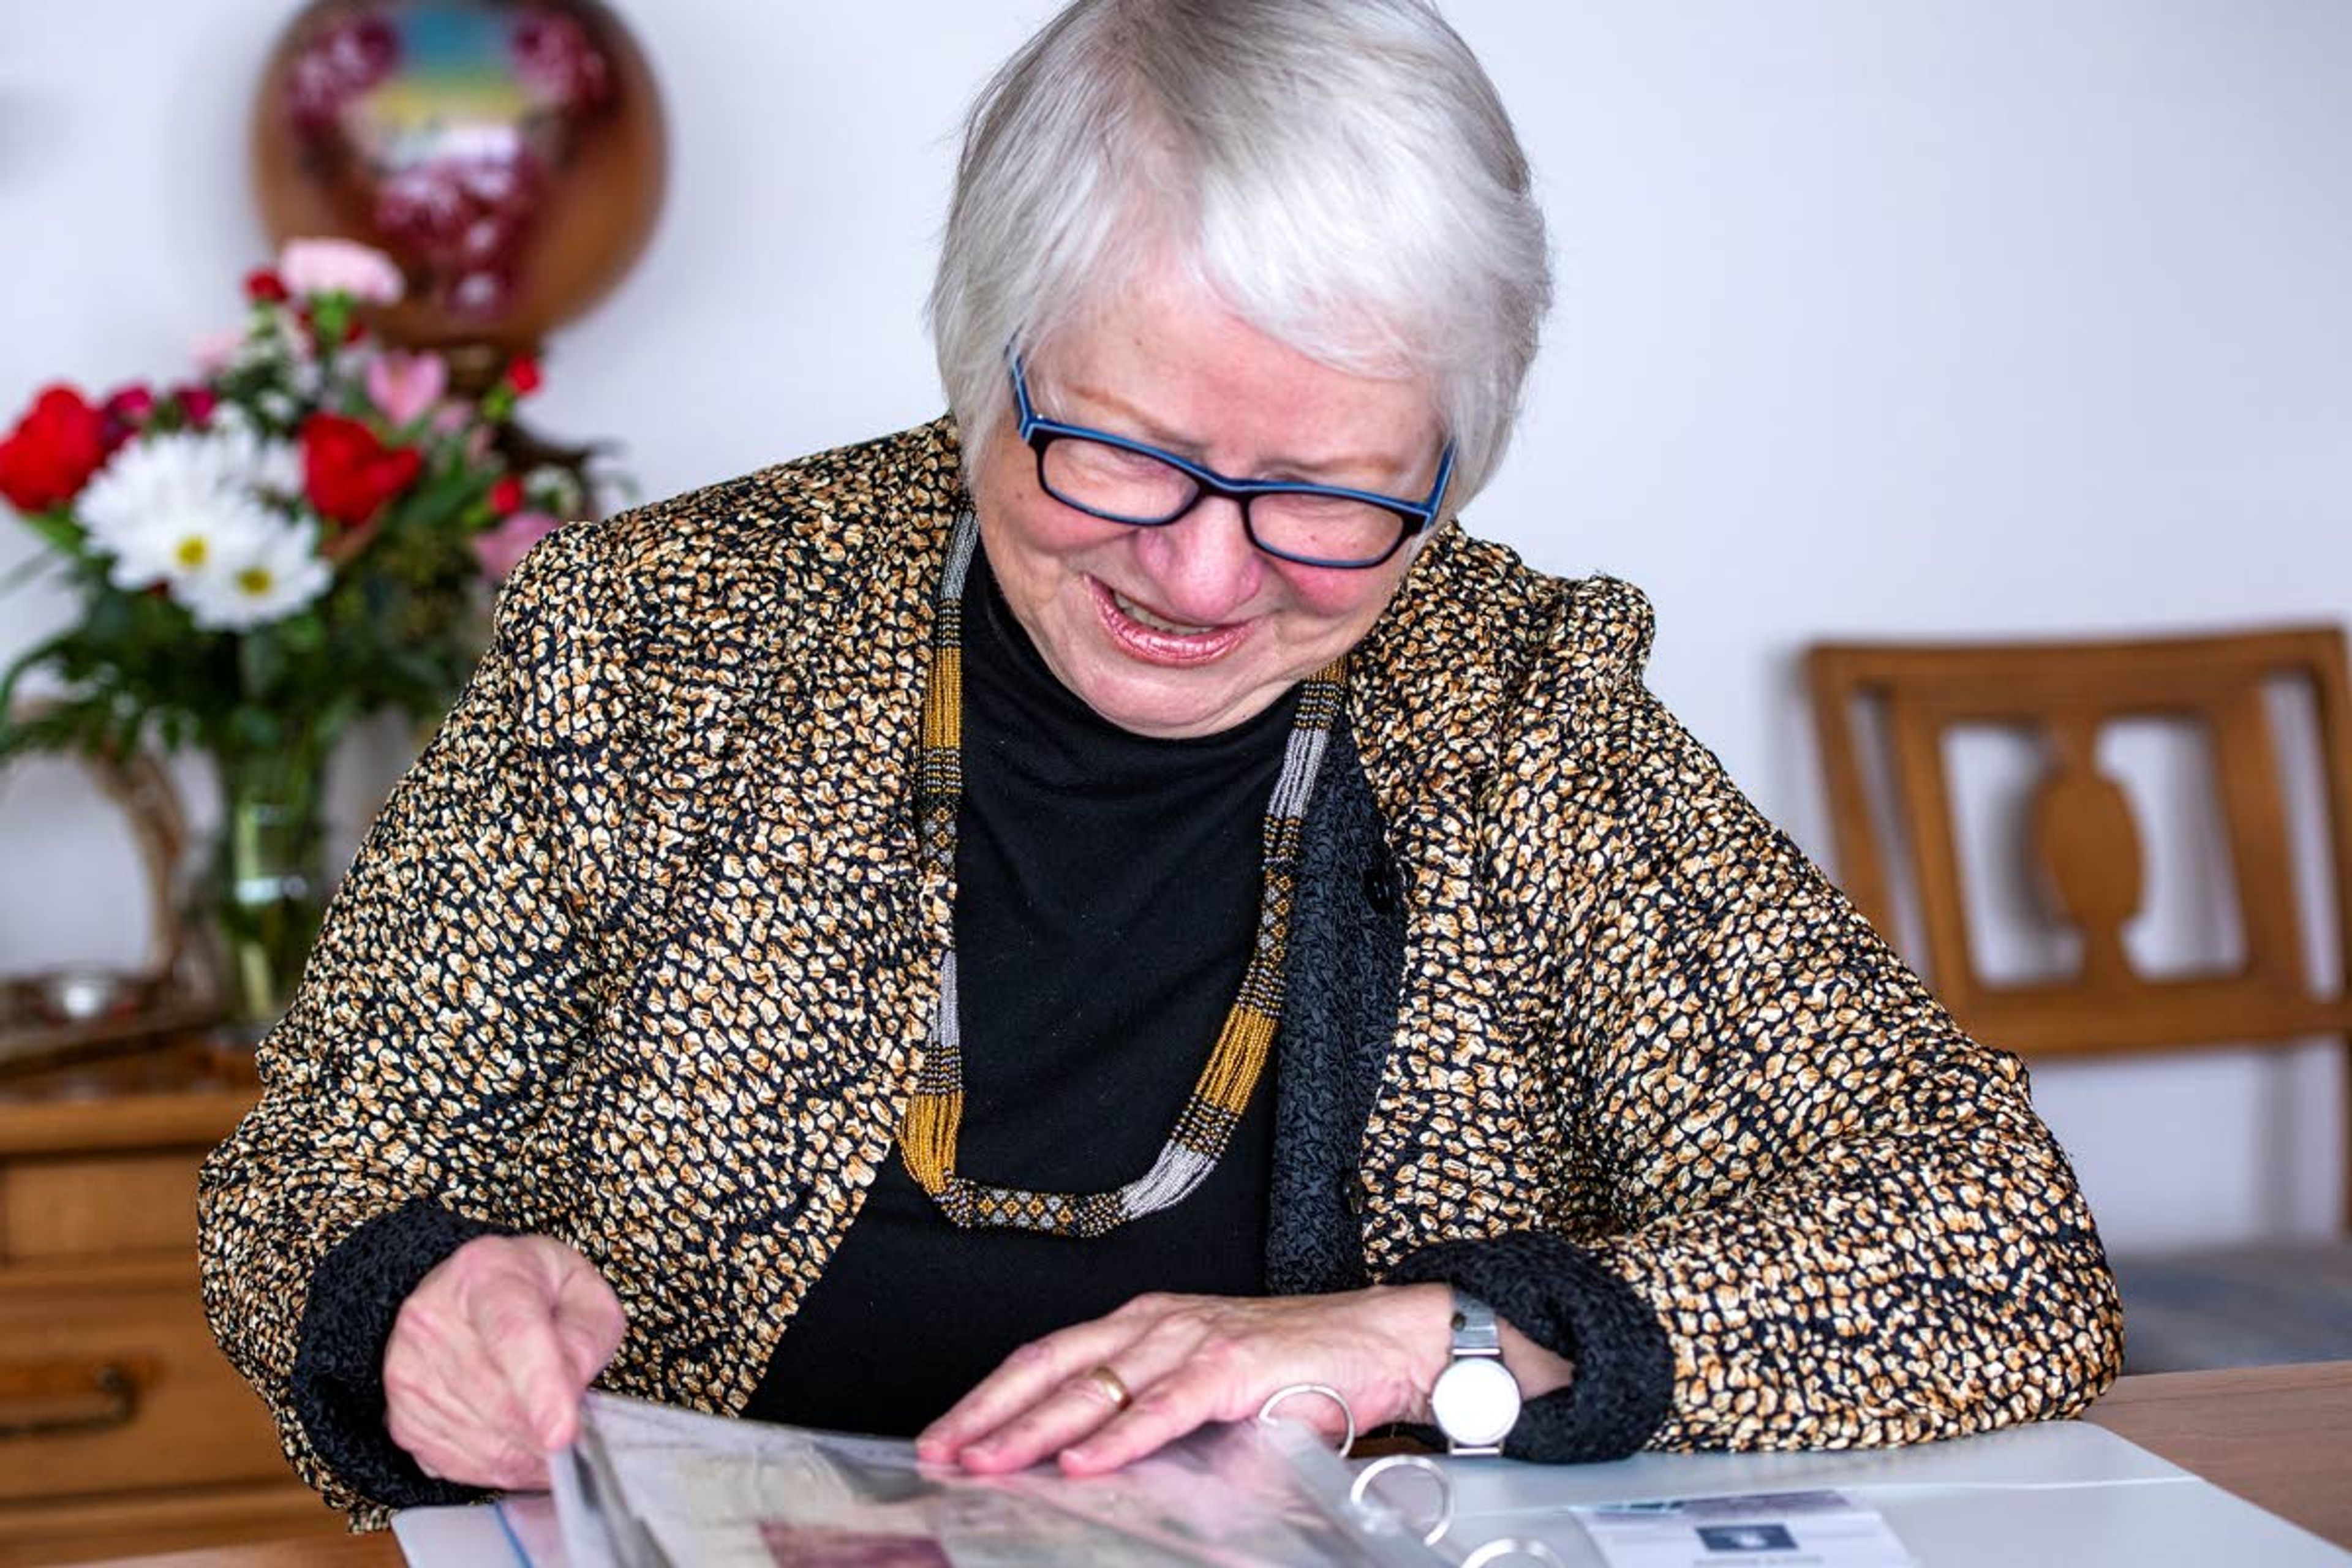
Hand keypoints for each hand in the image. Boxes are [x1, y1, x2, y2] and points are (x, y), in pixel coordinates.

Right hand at [382, 1233, 626, 1490]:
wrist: (473, 1293)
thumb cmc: (536, 1291)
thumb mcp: (583, 1293)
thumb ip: (586, 1337)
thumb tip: (569, 1393)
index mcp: (486, 1273)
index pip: (514, 1335)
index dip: (540, 1388)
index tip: (563, 1434)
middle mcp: (432, 1316)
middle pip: (496, 1399)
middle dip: (545, 1434)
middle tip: (577, 1439)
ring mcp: (406, 1367)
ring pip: (476, 1440)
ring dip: (523, 1457)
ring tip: (549, 1443)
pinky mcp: (398, 1412)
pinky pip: (452, 1462)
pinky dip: (493, 1469)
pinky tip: (516, 1450)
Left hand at [915, 1285, 1454, 1476]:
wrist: (1380, 1342)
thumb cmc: (1296, 1369)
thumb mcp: (1206, 1389)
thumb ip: (1154, 1418)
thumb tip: (1088, 1470)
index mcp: (1144, 1325)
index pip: (1048, 1358)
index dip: (989, 1398)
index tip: (943, 1437)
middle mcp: (1156, 1323)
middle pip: (1050, 1366)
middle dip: (986, 1413)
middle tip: (937, 1452)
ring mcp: (1191, 1340)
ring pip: (1093, 1385)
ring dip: (1032, 1429)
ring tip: (985, 1461)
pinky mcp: (1231, 1367)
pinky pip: (1162, 1407)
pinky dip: (1118, 1438)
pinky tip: (1081, 1464)